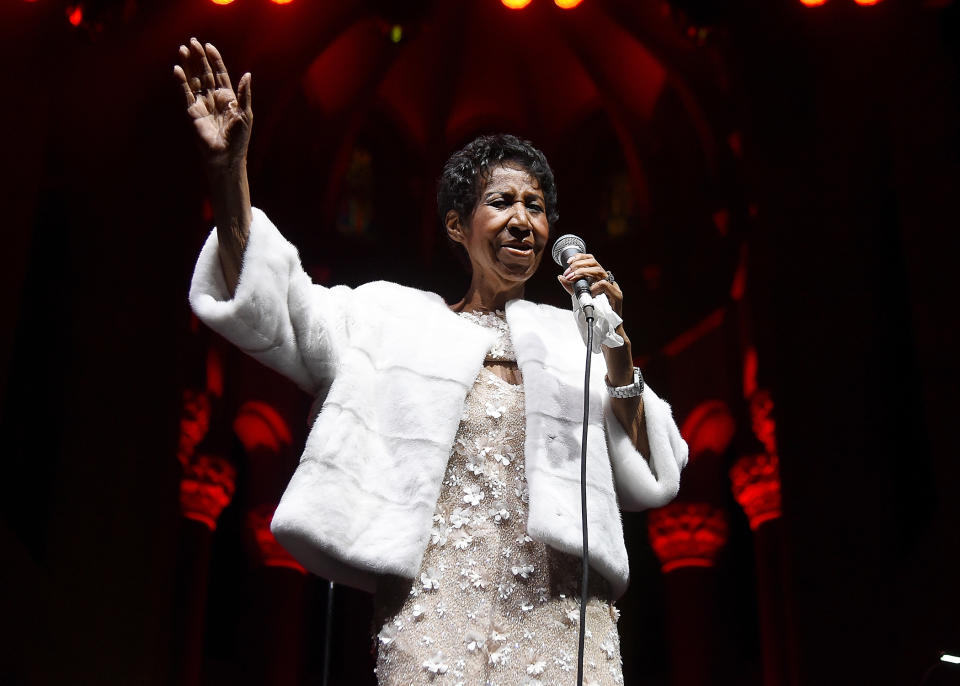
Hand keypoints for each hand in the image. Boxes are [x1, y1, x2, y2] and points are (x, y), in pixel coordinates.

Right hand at [173, 38, 251, 171]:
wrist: (226, 156)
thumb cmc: (239, 139)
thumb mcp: (245, 114)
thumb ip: (244, 94)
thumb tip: (247, 75)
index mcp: (229, 98)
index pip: (220, 74)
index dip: (215, 60)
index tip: (209, 46)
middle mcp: (214, 98)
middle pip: (205, 73)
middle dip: (199, 58)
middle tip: (192, 42)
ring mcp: (202, 104)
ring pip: (194, 80)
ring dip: (189, 65)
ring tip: (183, 49)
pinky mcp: (192, 112)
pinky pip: (186, 93)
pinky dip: (182, 81)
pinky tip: (178, 69)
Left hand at [557, 253, 623, 317]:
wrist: (608, 329)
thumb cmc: (595, 313)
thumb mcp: (580, 297)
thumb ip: (572, 287)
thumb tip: (561, 277)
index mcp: (599, 278)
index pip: (591, 260)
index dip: (580, 257)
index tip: (568, 261)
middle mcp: (607, 280)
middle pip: (594, 263)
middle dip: (578, 265)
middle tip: (568, 273)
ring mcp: (613, 287)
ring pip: (599, 271)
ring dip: (583, 272)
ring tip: (573, 279)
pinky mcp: (617, 295)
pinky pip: (604, 285)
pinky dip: (594, 287)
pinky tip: (588, 292)